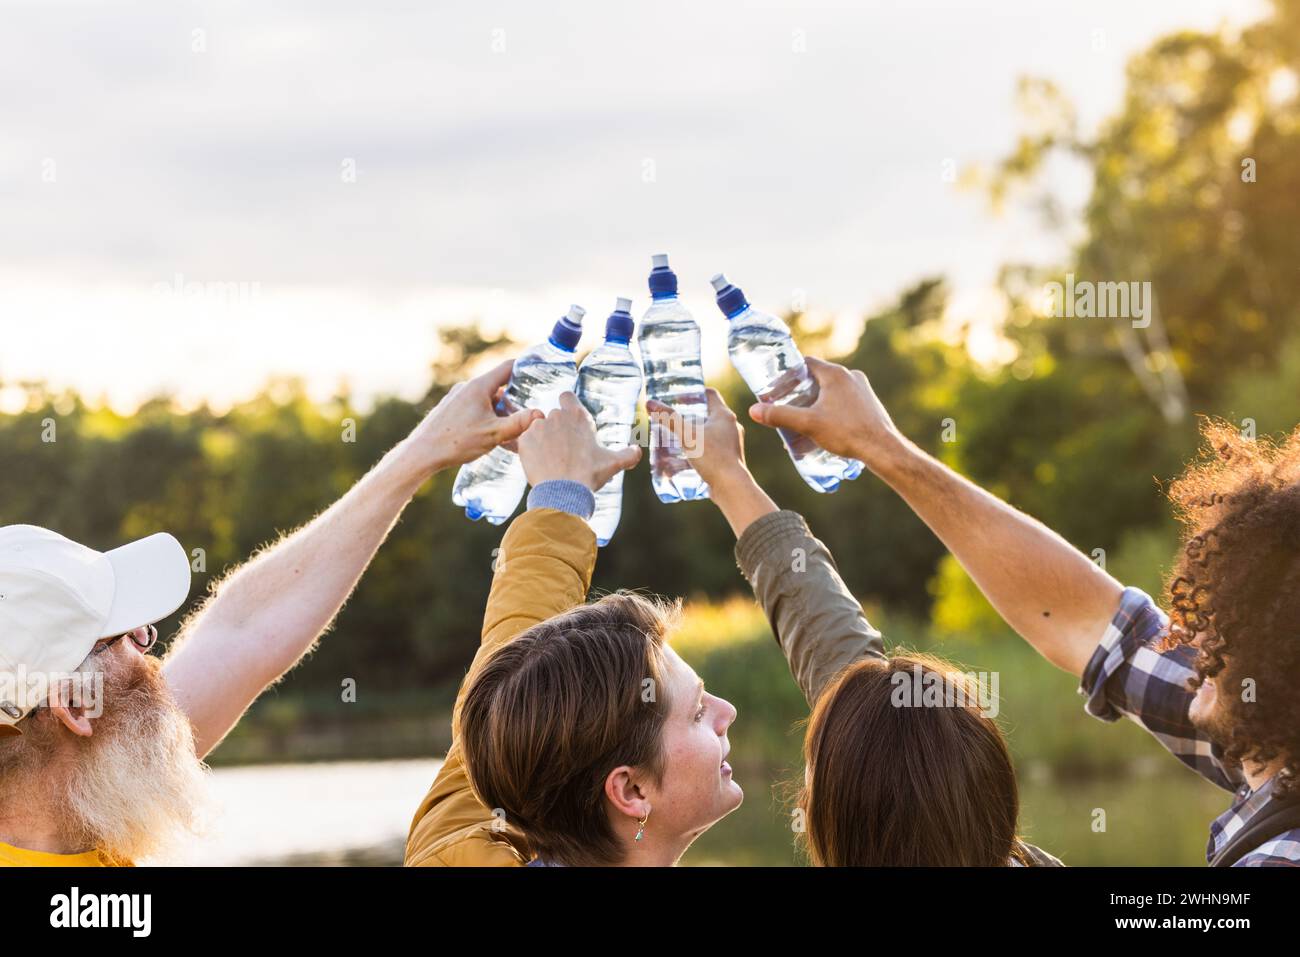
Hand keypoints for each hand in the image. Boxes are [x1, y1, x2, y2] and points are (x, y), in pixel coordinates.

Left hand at [407, 359, 543, 475]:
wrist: (421, 454)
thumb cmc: (456, 442)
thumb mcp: (494, 434)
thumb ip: (519, 423)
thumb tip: (540, 415)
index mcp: (478, 387)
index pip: (507, 368)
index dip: (525, 367)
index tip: (539, 367)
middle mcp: (466, 388)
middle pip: (498, 387)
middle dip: (513, 400)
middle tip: (526, 415)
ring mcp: (455, 399)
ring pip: (485, 400)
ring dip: (498, 412)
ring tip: (507, 432)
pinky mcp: (448, 410)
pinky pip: (473, 409)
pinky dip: (485, 417)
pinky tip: (487, 437)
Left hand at [517, 392, 641, 490]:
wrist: (563, 492)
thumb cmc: (589, 475)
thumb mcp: (613, 464)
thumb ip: (629, 455)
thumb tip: (637, 451)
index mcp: (577, 416)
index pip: (567, 396)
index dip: (566, 405)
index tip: (569, 419)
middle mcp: (556, 416)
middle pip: (553, 416)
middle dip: (556, 428)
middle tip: (563, 448)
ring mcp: (538, 428)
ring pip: (537, 428)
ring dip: (542, 438)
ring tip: (550, 458)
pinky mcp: (524, 441)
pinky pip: (525, 441)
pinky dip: (530, 450)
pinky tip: (539, 463)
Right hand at [647, 389, 748, 490]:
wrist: (730, 487)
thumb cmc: (712, 457)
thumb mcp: (686, 435)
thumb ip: (668, 418)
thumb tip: (650, 403)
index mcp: (724, 415)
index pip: (710, 395)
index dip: (695, 392)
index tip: (680, 395)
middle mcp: (731, 427)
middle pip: (709, 414)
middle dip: (690, 415)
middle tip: (673, 417)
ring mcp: (731, 444)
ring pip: (710, 432)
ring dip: (694, 433)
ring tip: (677, 436)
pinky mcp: (728, 459)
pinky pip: (711, 449)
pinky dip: (699, 449)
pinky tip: (686, 455)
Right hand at [747, 357, 901, 467]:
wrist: (882, 449)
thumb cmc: (847, 433)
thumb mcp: (807, 424)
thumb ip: (779, 416)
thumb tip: (753, 410)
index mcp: (835, 374)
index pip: (805, 364)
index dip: (788, 374)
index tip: (776, 387)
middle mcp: (850, 376)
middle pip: (817, 379)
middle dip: (799, 393)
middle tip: (785, 406)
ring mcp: (862, 390)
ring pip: (831, 392)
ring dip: (815, 404)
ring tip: (802, 421)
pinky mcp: (869, 404)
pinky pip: (843, 402)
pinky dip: (830, 411)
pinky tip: (823, 429)